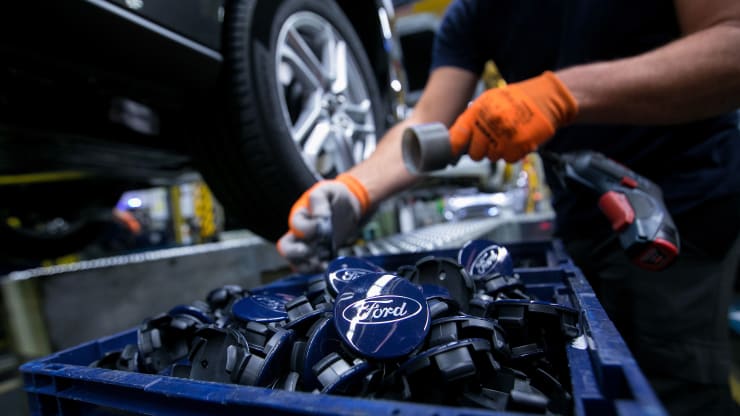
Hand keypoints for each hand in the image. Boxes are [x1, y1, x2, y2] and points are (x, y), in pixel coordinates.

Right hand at [277, 173, 369, 271]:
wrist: (350, 209)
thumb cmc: (336, 197)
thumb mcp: (327, 191)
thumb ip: (319, 200)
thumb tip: (318, 217)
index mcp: (300, 215)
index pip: (296, 224)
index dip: (307, 228)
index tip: (322, 225)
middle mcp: (300, 234)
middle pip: (286, 248)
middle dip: (296, 253)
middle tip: (310, 252)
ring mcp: (308, 246)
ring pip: (296, 262)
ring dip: (308, 265)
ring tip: (322, 264)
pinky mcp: (319, 256)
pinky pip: (311, 268)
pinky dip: (317, 270)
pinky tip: (328, 266)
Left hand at [449, 71, 577, 162]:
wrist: (546, 99)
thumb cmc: (515, 100)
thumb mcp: (488, 102)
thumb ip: (471, 120)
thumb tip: (454, 141)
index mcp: (478, 111)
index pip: (457, 136)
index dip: (454, 148)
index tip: (452, 154)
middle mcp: (489, 123)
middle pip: (475, 154)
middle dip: (482, 150)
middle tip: (492, 139)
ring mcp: (503, 135)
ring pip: (492, 158)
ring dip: (499, 151)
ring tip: (508, 136)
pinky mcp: (518, 145)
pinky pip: (508, 159)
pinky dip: (513, 153)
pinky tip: (518, 140)